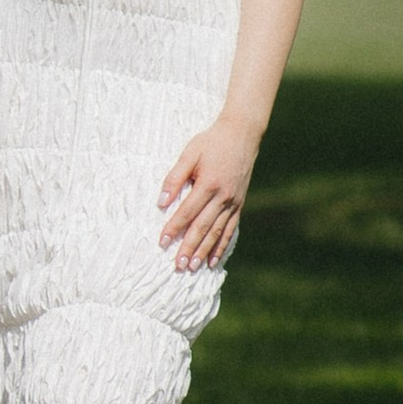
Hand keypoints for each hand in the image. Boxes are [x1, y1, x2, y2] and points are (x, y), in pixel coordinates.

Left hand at [158, 114, 259, 272]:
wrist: (242, 136)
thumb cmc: (211, 142)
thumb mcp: (189, 153)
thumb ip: (175, 177)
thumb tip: (160, 201)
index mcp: (208, 183)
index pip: (187, 211)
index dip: (174, 228)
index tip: (162, 242)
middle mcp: (223, 197)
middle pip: (203, 227)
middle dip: (189, 247)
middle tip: (177, 265)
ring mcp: (233, 203)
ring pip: (217, 233)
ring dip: (204, 251)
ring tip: (192, 267)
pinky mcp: (239, 205)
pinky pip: (230, 230)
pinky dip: (221, 246)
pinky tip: (213, 260)